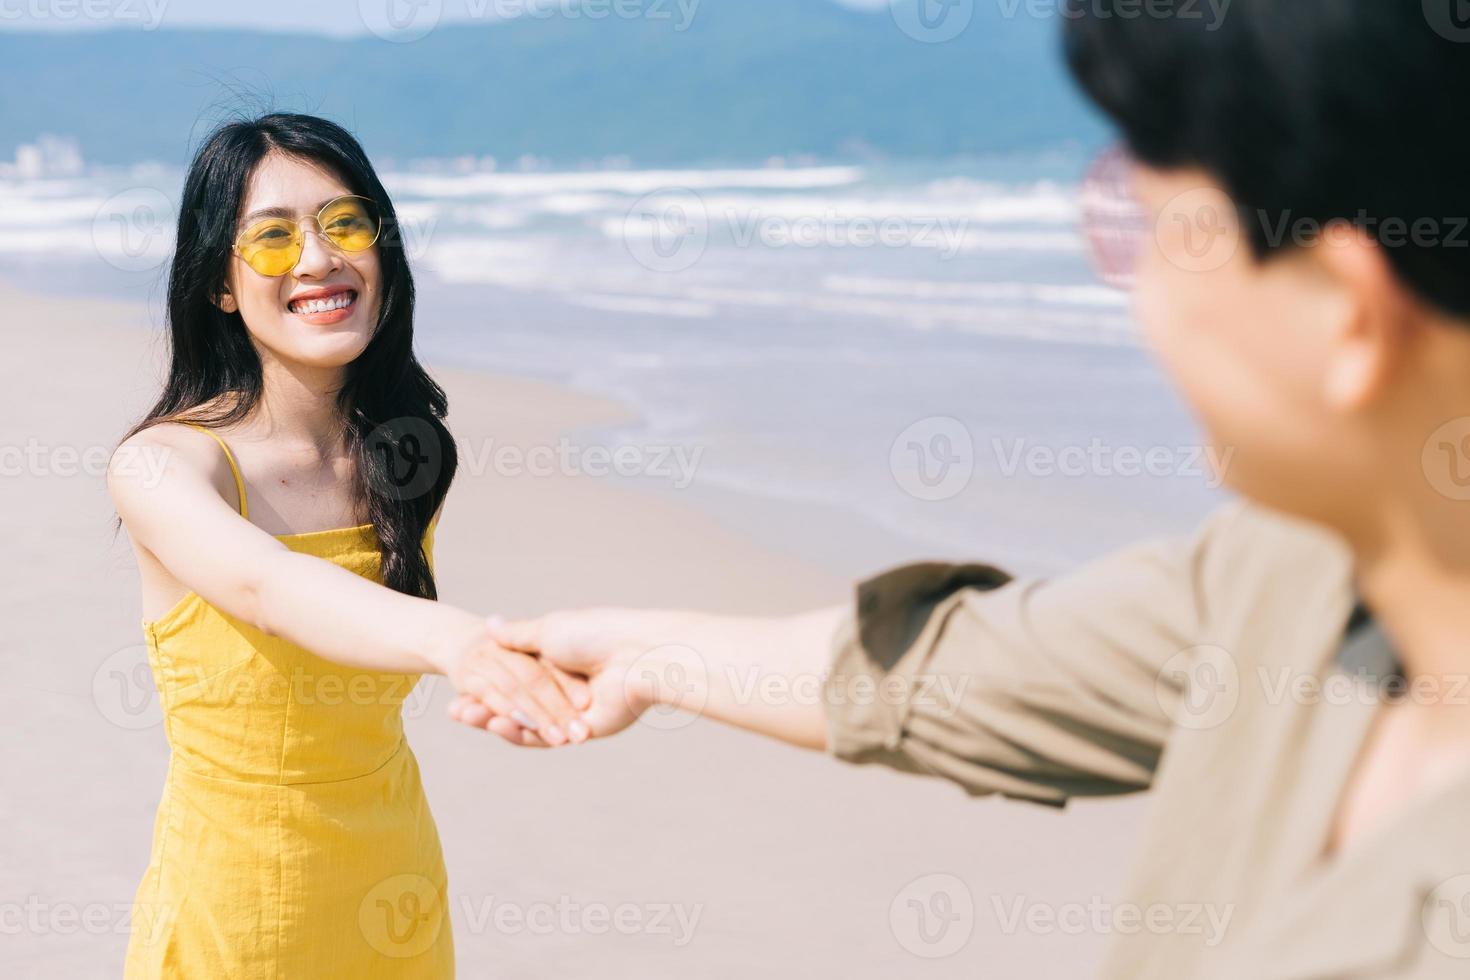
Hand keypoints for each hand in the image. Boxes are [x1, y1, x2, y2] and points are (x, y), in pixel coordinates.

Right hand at [448, 609, 686, 746]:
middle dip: (485, 707)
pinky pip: (545, 737)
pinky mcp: (585, 731)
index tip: (459, 687)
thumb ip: (519, 636)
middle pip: (518, 705)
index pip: (515, 680)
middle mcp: (566, 690)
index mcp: (559, 663)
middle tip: (455, 708)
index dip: (487, 684)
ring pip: (528, 723)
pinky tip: (494, 724)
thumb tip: (489, 624)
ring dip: (496, 721)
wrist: (635, 654)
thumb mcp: (549, 631)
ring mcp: (574, 713)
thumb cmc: (595, 634)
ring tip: (467, 715)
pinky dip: (518, 732)